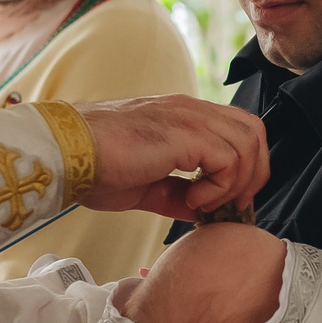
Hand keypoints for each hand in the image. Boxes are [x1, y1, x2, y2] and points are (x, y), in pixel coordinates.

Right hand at [75, 96, 268, 222]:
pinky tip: (193, 200)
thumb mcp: (147, 186)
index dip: (245, 167)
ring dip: (235, 183)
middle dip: (253, 174)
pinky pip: (228, 159)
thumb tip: (202, 211)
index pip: (238, 130)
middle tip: (230, 206)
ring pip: (248, 143)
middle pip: (254, 131)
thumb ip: (178, 194)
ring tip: (205, 204)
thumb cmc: (95, 168)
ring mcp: (189, 118)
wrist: (67, 155)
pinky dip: (219, 187)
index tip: (226, 201)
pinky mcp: (184, 134)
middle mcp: (191, 110)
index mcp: (183, 116)